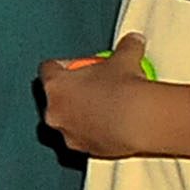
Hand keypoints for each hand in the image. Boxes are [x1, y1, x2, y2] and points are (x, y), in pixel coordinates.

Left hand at [39, 34, 153, 157]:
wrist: (140, 120)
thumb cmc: (124, 88)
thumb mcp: (125, 58)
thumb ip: (125, 47)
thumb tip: (133, 40)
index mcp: (55, 85)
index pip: (48, 69)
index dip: (65, 65)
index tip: (80, 66)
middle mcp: (54, 111)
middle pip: (55, 97)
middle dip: (71, 93)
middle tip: (92, 88)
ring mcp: (67, 133)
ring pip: (68, 121)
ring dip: (80, 115)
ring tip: (103, 109)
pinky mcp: (84, 149)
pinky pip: (84, 138)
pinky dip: (93, 132)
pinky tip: (111, 126)